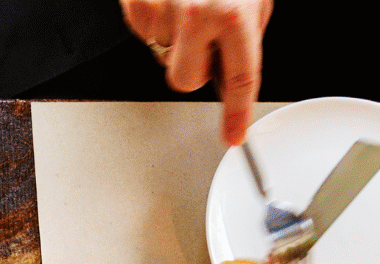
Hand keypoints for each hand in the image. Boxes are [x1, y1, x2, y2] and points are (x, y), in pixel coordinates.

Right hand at [123, 0, 271, 145]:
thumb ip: (243, 32)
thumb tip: (230, 64)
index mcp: (234, 14)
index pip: (239, 79)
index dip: (237, 113)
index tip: (234, 135)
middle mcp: (197, 15)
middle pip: (186, 81)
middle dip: (193, 68)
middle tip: (201, 42)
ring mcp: (162, 11)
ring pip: (162, 56)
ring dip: (173, 38)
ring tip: (186, 4)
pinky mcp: (136, 5)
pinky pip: (142, 32)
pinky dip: (153, 20)